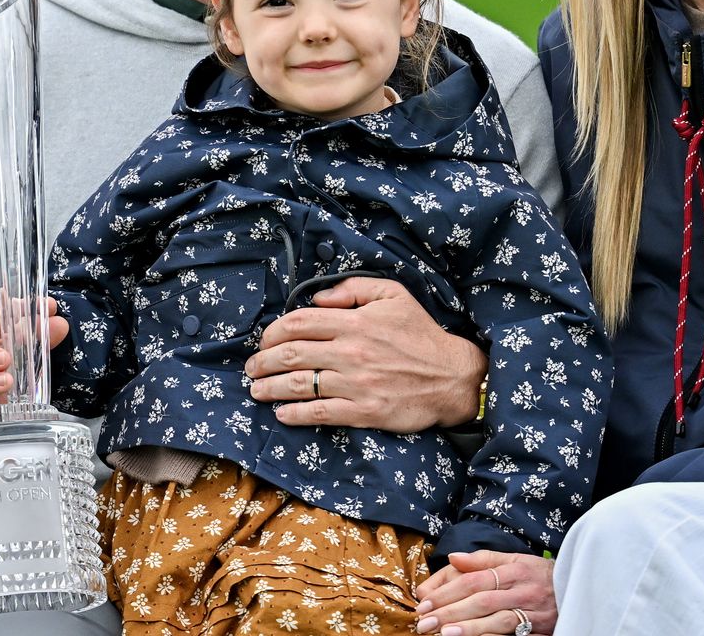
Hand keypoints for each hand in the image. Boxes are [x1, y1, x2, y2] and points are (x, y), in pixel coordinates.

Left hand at [245, 277, 483, 431]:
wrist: (452, 376)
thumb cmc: (421, 334)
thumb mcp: (393, 295)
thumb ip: (353, 290)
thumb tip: (317, 299)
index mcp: (355, 322)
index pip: (299, 323)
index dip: (273, 332)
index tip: (264, 341)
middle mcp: (351, 352)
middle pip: (291, 355)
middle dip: (262, 362)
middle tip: (251, 367)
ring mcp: (356, 384)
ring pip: (299, 385)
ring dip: (270, 388)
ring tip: (256, 390)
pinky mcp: (364, 411)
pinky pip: (320, 413)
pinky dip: (295, 414)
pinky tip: (282, 413)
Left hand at [415, 551, 555, 635]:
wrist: (576, 589)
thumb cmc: (539, 574)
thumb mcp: (516, 559)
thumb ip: (484, 559)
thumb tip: (453, 557)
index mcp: (513, 569)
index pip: (475, 580)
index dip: (449, 591)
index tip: (425, 601)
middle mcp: (522, 590)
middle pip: (482, 600)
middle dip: (451, 611)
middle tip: (425, 622)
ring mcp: (531, 611)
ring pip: (496, 620)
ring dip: (468, 628)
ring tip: (443, 634)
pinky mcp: (538, 629)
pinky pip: (512, 635)